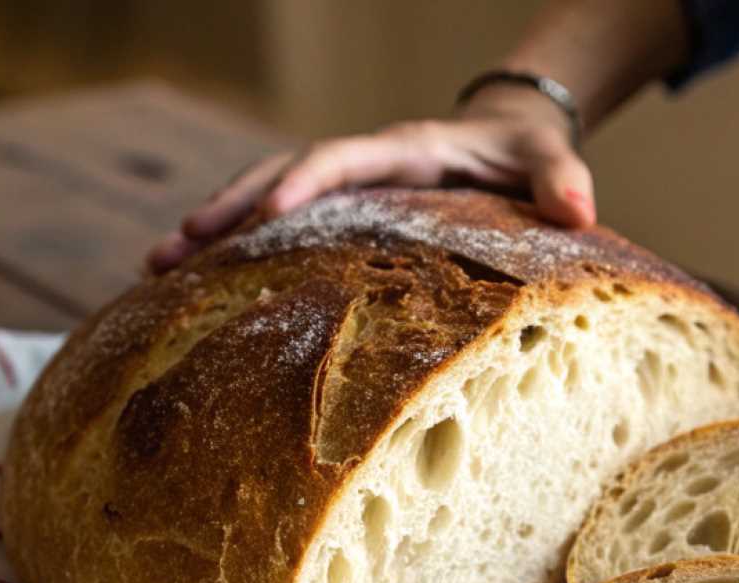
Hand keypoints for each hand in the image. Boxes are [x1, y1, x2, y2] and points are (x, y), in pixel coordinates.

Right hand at [145, 91, 595, 273]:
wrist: (509, 139)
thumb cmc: (526, 154)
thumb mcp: (547, 162)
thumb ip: (561, 181)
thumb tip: (581, 211)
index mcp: (403, 152)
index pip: (342, 161)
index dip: (304, 184)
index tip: (266, 213)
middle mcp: (362, 168)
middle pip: (280, 178)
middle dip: (227, 209)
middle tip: (174, 248)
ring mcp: (347, 192)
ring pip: (266, 202)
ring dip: (215, 232)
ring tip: (157, 268)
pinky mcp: (342, 216)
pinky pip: (282, 230)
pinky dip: (241, 251)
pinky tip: (202, 287)